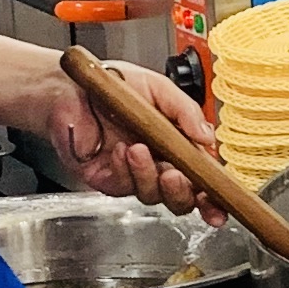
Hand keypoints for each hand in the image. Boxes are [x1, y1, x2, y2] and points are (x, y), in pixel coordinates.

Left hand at [42, 54, 214, 208]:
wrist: (69, 86)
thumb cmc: (112, 84)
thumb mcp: (157, 88)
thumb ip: (185, 111)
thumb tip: (208, 136)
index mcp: (178, 144)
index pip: (202, 178)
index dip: (213, 197)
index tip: (219, 203)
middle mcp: (159, 163)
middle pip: (182, 198)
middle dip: (184, 193)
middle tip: (177, 175)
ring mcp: (134, 174)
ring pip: (154, 195)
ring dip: (149, 175)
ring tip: (140, 149)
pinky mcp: (108, 180)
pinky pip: (124, 186)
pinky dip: (125, 170)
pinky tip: (120, 151)